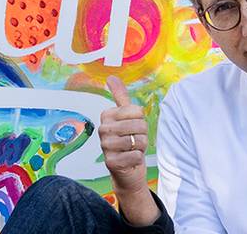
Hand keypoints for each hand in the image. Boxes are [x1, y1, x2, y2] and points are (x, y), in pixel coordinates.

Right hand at [98, 77, 157, 213]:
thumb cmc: (128, 141)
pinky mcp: (111, 162)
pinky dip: (138, 159)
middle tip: (135, 141)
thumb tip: (111, 77)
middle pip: (139, 125)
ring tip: (133, 150)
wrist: (127, 170)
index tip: (134, 128)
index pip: (137, 111)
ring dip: (141, 147)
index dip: (141, 121)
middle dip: (143, 135)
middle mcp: (103, 129)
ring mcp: (105, 146)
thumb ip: (120, 97)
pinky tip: (130, 160)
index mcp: (106, 115)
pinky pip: (136, 156)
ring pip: (138, 141)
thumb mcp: (126, 117)